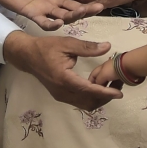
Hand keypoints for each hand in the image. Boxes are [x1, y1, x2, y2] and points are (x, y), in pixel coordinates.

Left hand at [0, 0, 103, 29]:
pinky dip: (52, 25)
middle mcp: (59, 0)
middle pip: (77, 8)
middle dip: (88, 8)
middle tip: (98, 7)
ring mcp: (47, 8)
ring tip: (81, 12)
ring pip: (65, 17)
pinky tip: (59, 23)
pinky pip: (46, 23)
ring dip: (74, 16)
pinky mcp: (34, 15)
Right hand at [3, 31, 122, 109]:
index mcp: (64, 79)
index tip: (119, 92)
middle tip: (118, 86)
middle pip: (89, 102)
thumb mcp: (67, 44)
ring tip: (111, 87)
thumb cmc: (46, 48)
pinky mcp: (61, 96)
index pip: (88, 90)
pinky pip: (79, 102)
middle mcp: (62, 92)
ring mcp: (61, 96)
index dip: (105, 92)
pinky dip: (91, 98)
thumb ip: (87, 47)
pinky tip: (99, 87)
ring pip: (85, 104)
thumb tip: (107, 47)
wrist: (27, 56)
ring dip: (99, 99)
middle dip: (105, 97)